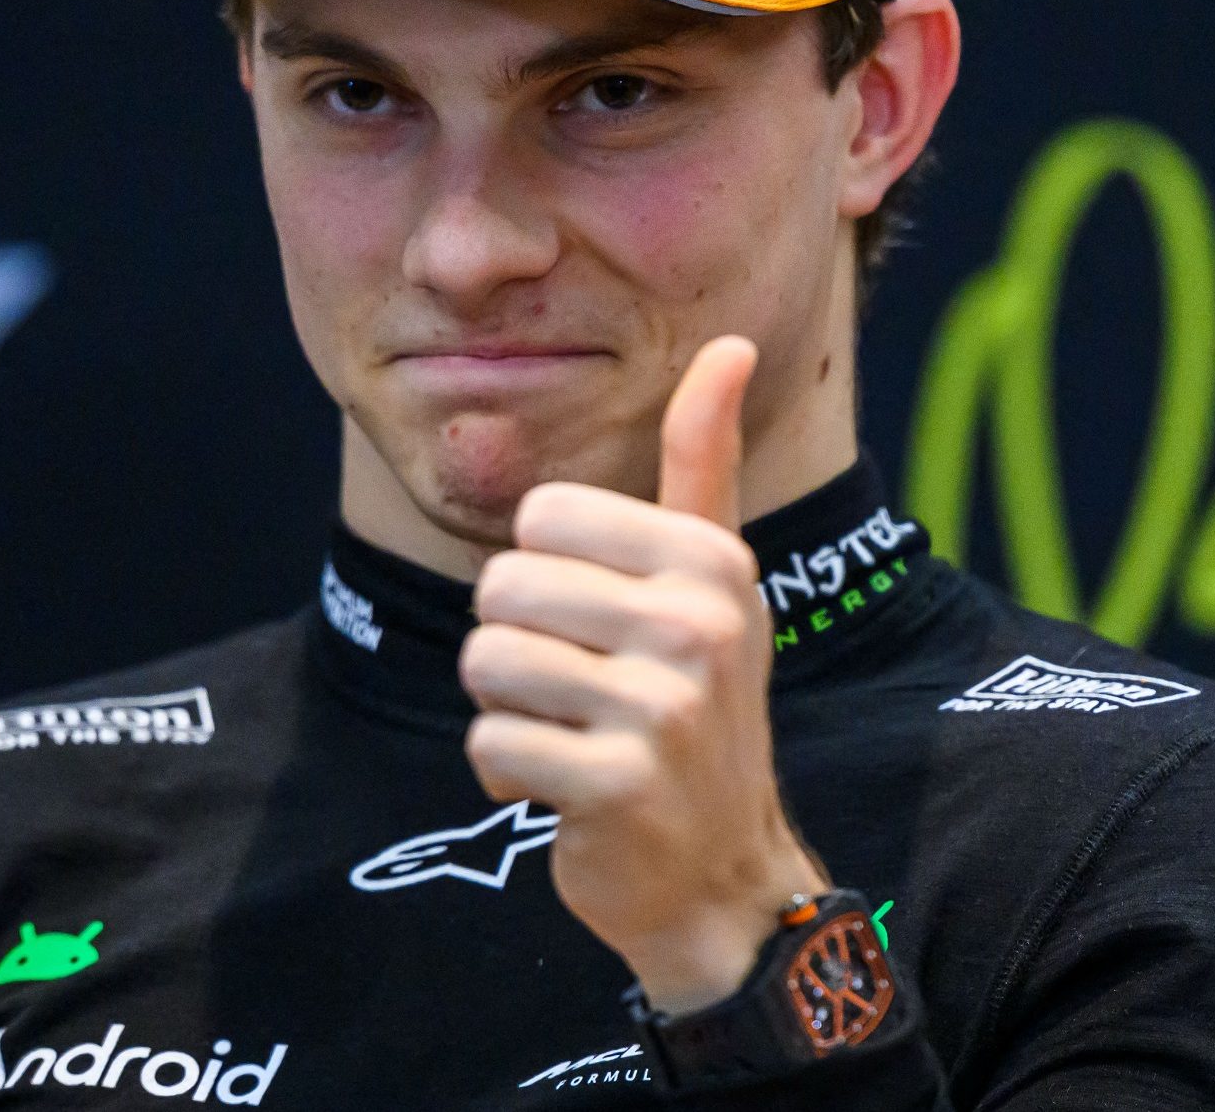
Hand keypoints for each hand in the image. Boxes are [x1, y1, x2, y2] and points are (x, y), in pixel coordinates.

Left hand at [458, 335, 829, 1014]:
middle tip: (576, 691)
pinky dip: (505, 773)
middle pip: (502, 587)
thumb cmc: (700, 706)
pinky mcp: (618, 784)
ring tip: (570, 734)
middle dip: (515, 646)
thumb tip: (728, 343)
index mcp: (710, 561)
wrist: (721, 872)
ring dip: (507, 711)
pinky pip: (489, 744)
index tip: (601, 627)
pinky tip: (563, 789)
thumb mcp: (713, 580)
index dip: (545, 576)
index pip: (541, 517)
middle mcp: (699, 625)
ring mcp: (664, 707)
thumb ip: (702, 462)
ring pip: (486, 663)